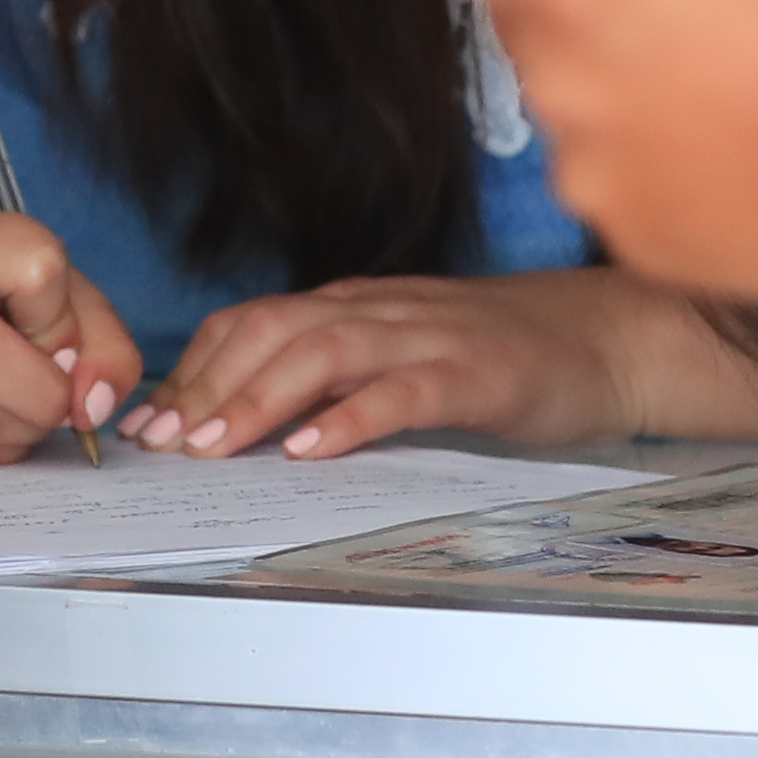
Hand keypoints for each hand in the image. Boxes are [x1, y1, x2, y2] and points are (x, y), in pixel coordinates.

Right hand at [0, 205, 141, 466]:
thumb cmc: (2, 302)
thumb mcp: (65, 296)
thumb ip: (103, 345)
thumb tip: (94, 406)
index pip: (35, 271)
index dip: (61, 320)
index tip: (58, 334)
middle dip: (43, 394)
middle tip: (59, 400)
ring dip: (22, 429)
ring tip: (25, 408)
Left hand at [139, 267, 658, 458]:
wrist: (610, 340)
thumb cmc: (502, 357)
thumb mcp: (404, 357)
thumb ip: (337, 377)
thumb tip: (248, 422)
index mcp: (358, 306)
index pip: (254, 323)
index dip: (193, 371)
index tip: (148, 424)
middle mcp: (383, 311)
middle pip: (273, 330)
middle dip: (208, 387)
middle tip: (161, 444)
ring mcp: (431, 338)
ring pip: (326, 352)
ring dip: (260, 399)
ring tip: (216, 447)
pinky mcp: (479, 375)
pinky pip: (404, 391)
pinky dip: (352, 417)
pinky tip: (314, 450)